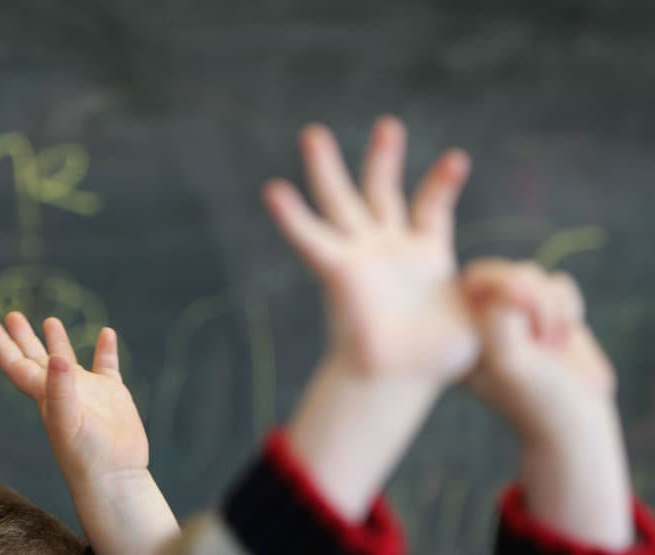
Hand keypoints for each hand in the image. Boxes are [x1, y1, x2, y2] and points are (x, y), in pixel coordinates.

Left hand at [0, 313, 177, 554]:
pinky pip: (107, 365)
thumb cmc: (86, 455)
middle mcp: (62, 391)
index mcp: (44, 396)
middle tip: (11, 314)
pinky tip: (107, 333)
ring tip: (50, 320)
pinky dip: (106, 349)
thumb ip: (61, 389)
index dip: (1, 345)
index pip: (17, 365)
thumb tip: (58, 357)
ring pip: (68, 360)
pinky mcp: (112, 395)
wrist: (115, 477)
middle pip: (37, 358)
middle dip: (23, 337)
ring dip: (58, 341)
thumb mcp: (67, 421)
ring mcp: (88, 392)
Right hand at [273, 117, 476, 520]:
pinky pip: (311, 239)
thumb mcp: (483, 314)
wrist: (401, 381)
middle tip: (389, 125)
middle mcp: (388, 248)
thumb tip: (520, 285)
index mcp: (424, 254)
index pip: (431, 206)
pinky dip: (291, 217)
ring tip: (313, 134)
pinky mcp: (339, 270)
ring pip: (340, 202)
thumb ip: (498, 291)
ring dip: (325, 169)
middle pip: (380, 191)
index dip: (441, 182)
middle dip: (383, 158)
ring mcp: (361, 255)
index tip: (457, 159)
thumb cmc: (441, 358)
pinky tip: (273, 189)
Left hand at [463, 259, 614, 438]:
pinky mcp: (545, 312)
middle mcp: (482, 318)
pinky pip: (557, 283)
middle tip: (545, 337)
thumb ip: (497, 318)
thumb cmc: (534, 397)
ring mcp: (514, 313)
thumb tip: (506, 285)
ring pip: (533, 273)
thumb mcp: (506, 360)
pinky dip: (568, 306)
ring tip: (553, 343)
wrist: (576, 420)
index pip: (473, 280)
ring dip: (553, 306)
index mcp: (461, 330)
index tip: (526, 324)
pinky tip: (564, 336)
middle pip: (503, 269)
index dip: (505, 289)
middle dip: (535, 296)